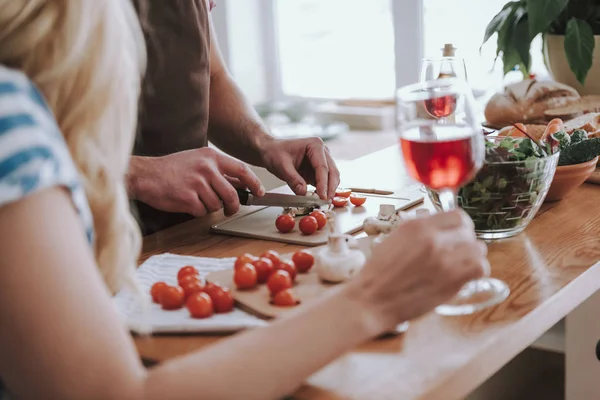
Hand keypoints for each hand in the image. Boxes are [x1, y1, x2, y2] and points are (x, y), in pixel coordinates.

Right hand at [129, 148, 263, 216]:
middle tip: (230, 209)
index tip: (259, 192)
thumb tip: (240, 183)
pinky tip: (186, 202)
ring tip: (196, 199)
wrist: (145, 174)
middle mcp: (206, 168)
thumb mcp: (197, 160)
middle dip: (234, 206)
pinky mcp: (187, 197)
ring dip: (209, 207)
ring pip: (216, 205)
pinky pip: (202, 211)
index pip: (242, 169)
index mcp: (211, 156)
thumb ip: (218, 171)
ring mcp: (197, 182)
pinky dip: (196, 211)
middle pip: (232, 193)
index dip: (254, 183)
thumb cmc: (171, 168)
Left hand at [260, 137, 339, 199]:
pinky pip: (325, 182)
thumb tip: (303, 193)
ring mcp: (322, 160)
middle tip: (325, 202)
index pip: (322, 167)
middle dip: (330, 188)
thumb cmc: (276, 152)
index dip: (323, 183)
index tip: (322, 196)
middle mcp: (322, 151)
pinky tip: (318, 198)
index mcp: (314, 145)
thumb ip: (293, 179)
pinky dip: (324, 190)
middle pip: (332, 172)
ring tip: (322, 202)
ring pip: (332, 177)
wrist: (271, 150)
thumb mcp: (282, 166)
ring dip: (329, 190)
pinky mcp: (318, 170)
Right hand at [348, 210, 487, 332]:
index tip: (457, 234)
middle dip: (465, 240)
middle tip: (458, 251)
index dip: (460, 226)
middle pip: (469, 231)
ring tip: (462, 264)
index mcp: (417, 227)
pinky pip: (480, 268)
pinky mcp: (451, 281)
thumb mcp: (394, 239)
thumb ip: (419, 231)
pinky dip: (476, 271)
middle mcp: (433, 240)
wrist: (372, 300)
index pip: (457, 216)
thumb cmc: (378, 273)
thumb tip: (438, 228)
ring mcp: (444, 260)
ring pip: (479, 249)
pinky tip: (465, 275)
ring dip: (472, 255)